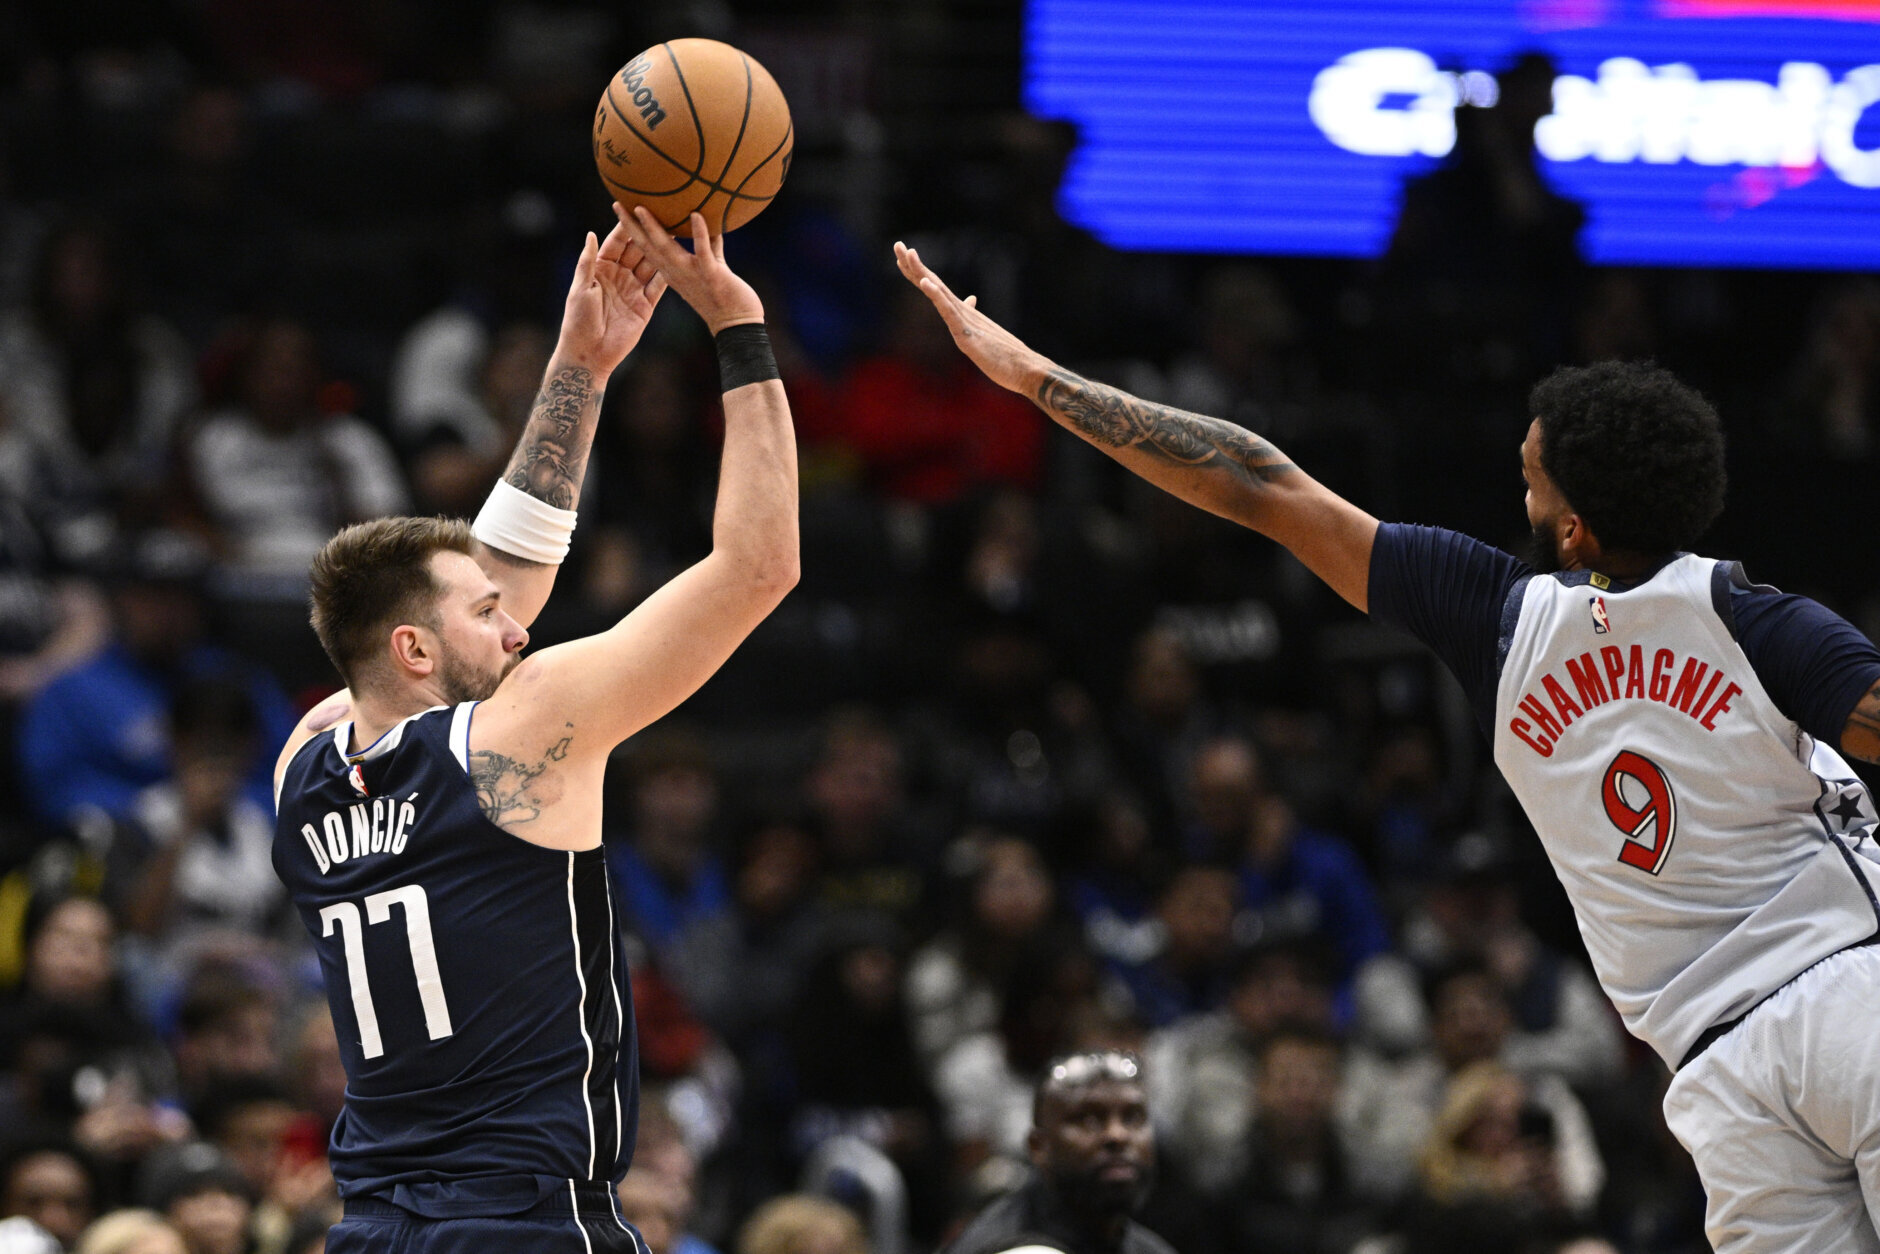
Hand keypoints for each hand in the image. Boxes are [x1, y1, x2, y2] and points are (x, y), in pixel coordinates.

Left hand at [555, 216, 669, 374]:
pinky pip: (659, 287)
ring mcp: (633, 290)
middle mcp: (619, 276)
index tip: (639, 209)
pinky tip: (681, 260)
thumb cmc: (578, 319)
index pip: (617, 242)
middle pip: (637, 251)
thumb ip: (588, 261)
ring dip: (663, 251)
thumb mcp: (581, 287)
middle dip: (650, 234)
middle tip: (666, 216)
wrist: (590, 353)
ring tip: (678, 234)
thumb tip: (591, 233)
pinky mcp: (645, 306)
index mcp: (601, 268)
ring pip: (651, 266)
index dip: (628, 227)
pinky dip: (669, 274)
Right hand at [616, 205, 762, 334]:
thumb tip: (712, 222)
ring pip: (666, 249)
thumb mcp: (712, 268)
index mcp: (673, 273)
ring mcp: (692, 275)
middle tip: (617, 204)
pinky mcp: (712, 275)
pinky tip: (696, 215)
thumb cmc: (726, 298)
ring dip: (653, 228)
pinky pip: (703, 252)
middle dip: (630, 226)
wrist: (738, 327)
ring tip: (640, 208)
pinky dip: (699, 233)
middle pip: (647, 247)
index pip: (646, 249)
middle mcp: (676, 273)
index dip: (632, 231)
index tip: (621, 211)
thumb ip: (710, 246)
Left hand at [894, 241, 1048, 394]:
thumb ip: (972, 317)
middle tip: (897, 245)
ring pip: (939, 292)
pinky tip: (924, 282)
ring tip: (908, 254)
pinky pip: (949, 312)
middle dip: (914, 265)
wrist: (1025, 369)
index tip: (903, 256)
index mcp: (963, 313)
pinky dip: (936, 296)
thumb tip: (970, 299)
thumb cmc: (1006, 356)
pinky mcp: (967, 334)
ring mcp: (965, 321)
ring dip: (922, 272)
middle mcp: (962, 311)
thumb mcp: (982, 334)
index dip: (918, 273)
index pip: (936, 288)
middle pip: (933, 283)